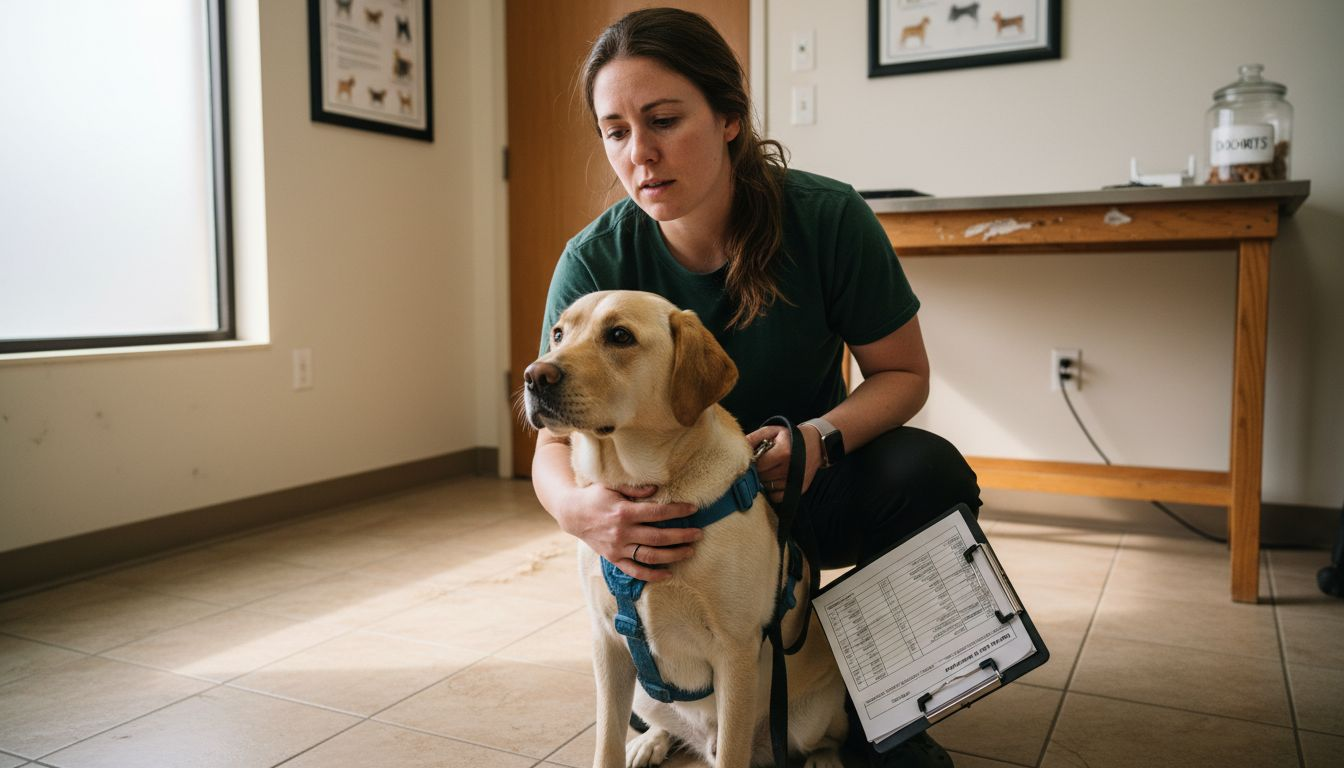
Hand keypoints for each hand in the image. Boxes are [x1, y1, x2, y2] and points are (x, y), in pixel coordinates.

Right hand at [554, 483, 700, 580]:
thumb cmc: (595, 496)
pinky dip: (652, 575)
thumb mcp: (612, 486)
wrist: (572, 513)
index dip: (677, 511)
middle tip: (699, 534)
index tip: (693, 509)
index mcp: (624, 512)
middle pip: (659, 537)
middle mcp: (622, 532)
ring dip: (673, 556)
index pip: (657, 512)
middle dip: (682, 536)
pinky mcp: (613, 559)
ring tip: (689, 551)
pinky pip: (635, 571)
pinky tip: (668, 574)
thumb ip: (635, 489)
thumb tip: (657, 489)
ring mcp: (618, 548)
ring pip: (650, 556)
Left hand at [745, 424, 821, 504]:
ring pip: (768, 487)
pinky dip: (773, 491)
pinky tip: (775, 480)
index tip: (754, 459)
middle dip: (758, 471)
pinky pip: (777, 497)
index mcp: (783, 453)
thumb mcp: (773, 431)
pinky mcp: (799, 489)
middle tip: (762, 463)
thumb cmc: (791, 437)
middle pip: (762, 477)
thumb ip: (754, 438)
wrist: (816, 443)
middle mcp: (789, 469)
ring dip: (765, 480)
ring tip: (770, 470)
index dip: (753, 462)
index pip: (758, 465)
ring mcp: (795, 480)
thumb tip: (738, 446)